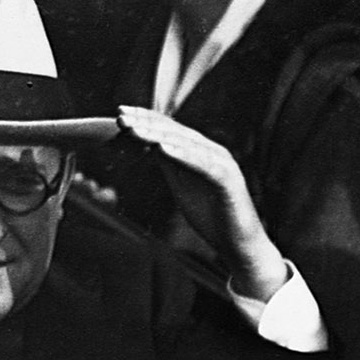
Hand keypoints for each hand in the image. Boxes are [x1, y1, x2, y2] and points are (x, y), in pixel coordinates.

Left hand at [116, 105, 284, 299]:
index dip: (146, 119)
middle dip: (146, 123)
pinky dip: (183, 155)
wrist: (240, 247)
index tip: (120, 113)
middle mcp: (213, 153)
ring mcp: (222, 165)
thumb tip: (147, 146)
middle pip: (176, 132)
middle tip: (120, 117)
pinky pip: (202, 164)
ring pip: (186, 144)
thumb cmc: (213, 220)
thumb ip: (170, 165)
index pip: (171, 129)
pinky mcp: (228, 181)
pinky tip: (161, 149)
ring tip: (134, 130)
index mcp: (202, 153)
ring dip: (158, 135)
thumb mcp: (183, 186)